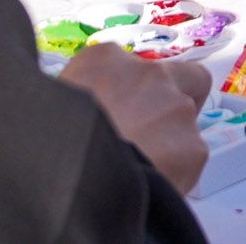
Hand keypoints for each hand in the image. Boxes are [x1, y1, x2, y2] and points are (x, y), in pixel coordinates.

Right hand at [60, 43, 213, 192]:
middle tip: (155, 133)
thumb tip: (93, 111)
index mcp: (106, 60)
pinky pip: (190, 159)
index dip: (135, 90)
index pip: (136, 64)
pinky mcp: (193, 147)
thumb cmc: (53, 146)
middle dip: (179, 100)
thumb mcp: (55, 107)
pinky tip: (150, 185)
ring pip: (187, 122)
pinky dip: (177, 172)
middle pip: (187, 77)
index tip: (126, 110)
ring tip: (142, 169)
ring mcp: (176, 107)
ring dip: (171, 142)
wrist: (78, 182)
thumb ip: (84, 97)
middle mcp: (149, 74)